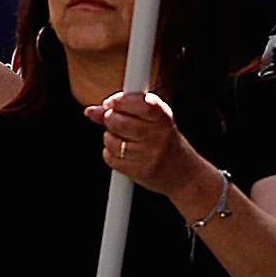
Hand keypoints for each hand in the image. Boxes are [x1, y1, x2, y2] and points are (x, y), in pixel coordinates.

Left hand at [89, 90, 211, 198]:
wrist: (185, 175)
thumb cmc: (163, 141)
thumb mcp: (151, 121)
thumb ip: (122, 111)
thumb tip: (90, 111)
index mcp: (163, 118)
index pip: (140, 103)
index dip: (120, 101)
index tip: (110, 103)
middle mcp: (158, 136)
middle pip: (119, 122)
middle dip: (109, 119)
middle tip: (113, 121)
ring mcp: (150, 155)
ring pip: (112, 141)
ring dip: (109, 138)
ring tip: (122, 139)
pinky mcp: (141, 171)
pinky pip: (111, 158)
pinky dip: (111, 155)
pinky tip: (124, 154)